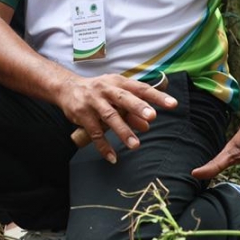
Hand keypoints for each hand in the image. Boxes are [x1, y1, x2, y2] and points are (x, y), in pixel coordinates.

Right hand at [57, 72, 178, 163]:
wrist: (67, 88)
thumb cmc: (98, 91)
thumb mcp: (115, 95)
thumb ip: (132, 110)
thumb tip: (147, 126)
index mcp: (118, 82)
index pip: (140, 88)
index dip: (156, 96)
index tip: (173, 104)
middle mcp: (105, 89)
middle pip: (123, 98)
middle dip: (138, 107)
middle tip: (152, 117)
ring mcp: (93, 102)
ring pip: (109, 116)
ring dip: (123, 131)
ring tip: (135, 145)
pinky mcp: (82, 115)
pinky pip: (94, 132)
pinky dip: (103, 146)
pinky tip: (113, 157)